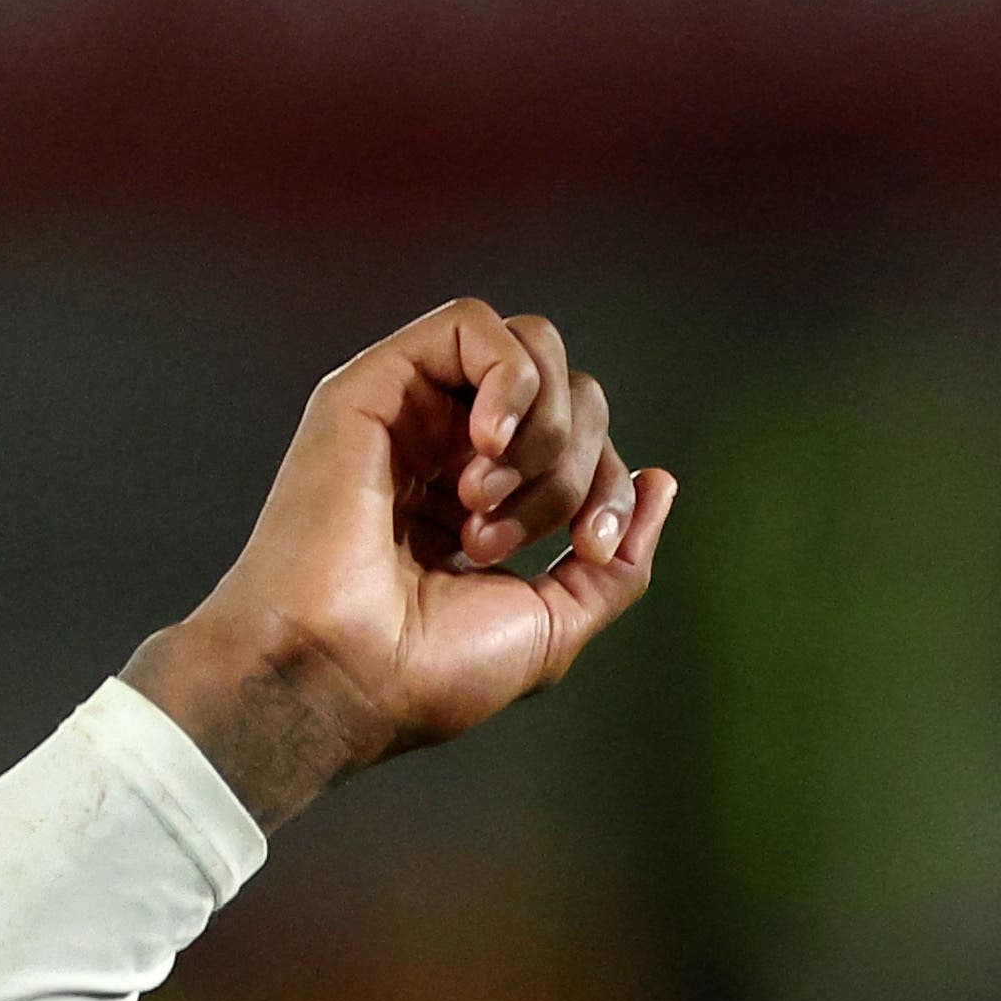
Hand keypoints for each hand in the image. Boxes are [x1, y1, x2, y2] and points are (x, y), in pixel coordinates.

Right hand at [124, 300, 676, 828]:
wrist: (340, 676)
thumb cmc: (427, 670)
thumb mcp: (555, 623)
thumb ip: (615, 561)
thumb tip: (661, 481)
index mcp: (487, 499)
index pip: (587, 446)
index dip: (609, 489)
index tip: (587, 552)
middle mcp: (450, 446)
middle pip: (571, 392)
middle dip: (575, 465)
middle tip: (513, 539)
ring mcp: (413, 410)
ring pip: (533, 351)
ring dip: (542, 431)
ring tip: (483, 505)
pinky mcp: (376, 382)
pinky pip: (475, 324)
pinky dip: (509, 379)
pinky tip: (487, 446)